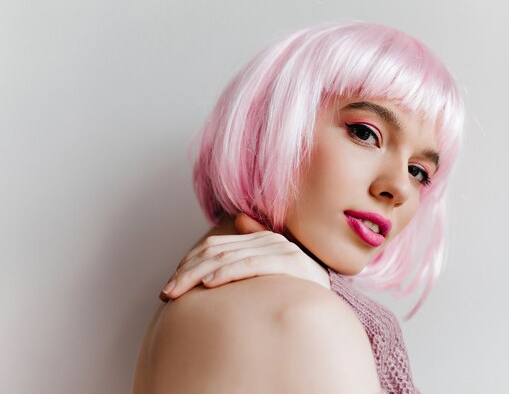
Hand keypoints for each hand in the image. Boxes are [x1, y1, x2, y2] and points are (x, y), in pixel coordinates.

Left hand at [159, 213, 329, 300]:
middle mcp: (270, 239)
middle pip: (217, 251)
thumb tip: (239, 219)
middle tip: (167, 291)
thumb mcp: (273, 267)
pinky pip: (252, 265)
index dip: (190, 263)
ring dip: (198, 275)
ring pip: (229, 257)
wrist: (329, 302)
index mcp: (261, 239)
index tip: (171, 282)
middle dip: (187, 271)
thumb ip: (255, 244)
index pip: (216, 246)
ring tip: (179, 290)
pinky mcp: (290, 263)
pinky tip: (209, 283)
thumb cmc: (297, 288)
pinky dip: (227, 273)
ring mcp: (281, 249)